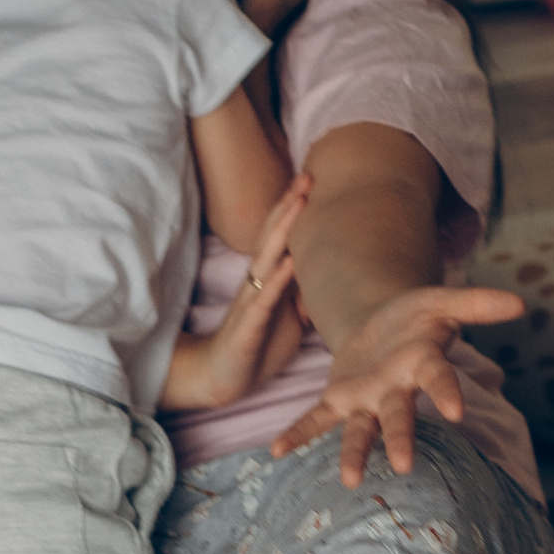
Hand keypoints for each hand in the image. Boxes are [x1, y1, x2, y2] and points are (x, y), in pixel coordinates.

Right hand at [159, 176, 312, 413]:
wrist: (221, 377)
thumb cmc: (257, 345)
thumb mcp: (289, 317)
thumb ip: (304, 295)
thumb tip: (331, 281)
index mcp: (267, 279)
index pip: (280, 237)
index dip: (293, 209)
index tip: (312, 180)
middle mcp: (257, 283)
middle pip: (272, 237)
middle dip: (288, 206)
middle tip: (307, 176)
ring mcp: (251, 302)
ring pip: (266, 259)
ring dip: (283, 231)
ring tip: (299, 204)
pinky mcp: (249, 327)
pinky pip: (263, 301)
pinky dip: (276, 281)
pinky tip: (289, 264)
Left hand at [269, 280, 524, 486]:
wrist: (382, 325)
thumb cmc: (417, 317)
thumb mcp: (442, 300)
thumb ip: (477, 303)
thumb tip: (521, 304)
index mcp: (423, 363)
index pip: (439, 378)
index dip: (447, 392)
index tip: (456, 411)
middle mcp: (397, 389)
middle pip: (400, 416)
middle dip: (401, 439)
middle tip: (405, 466)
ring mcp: (368, 398)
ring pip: (362, 429)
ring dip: (355, 454)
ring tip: (351, 481)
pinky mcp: (340, 399)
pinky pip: (317, 419)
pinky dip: (298, 434)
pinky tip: (276, 450)